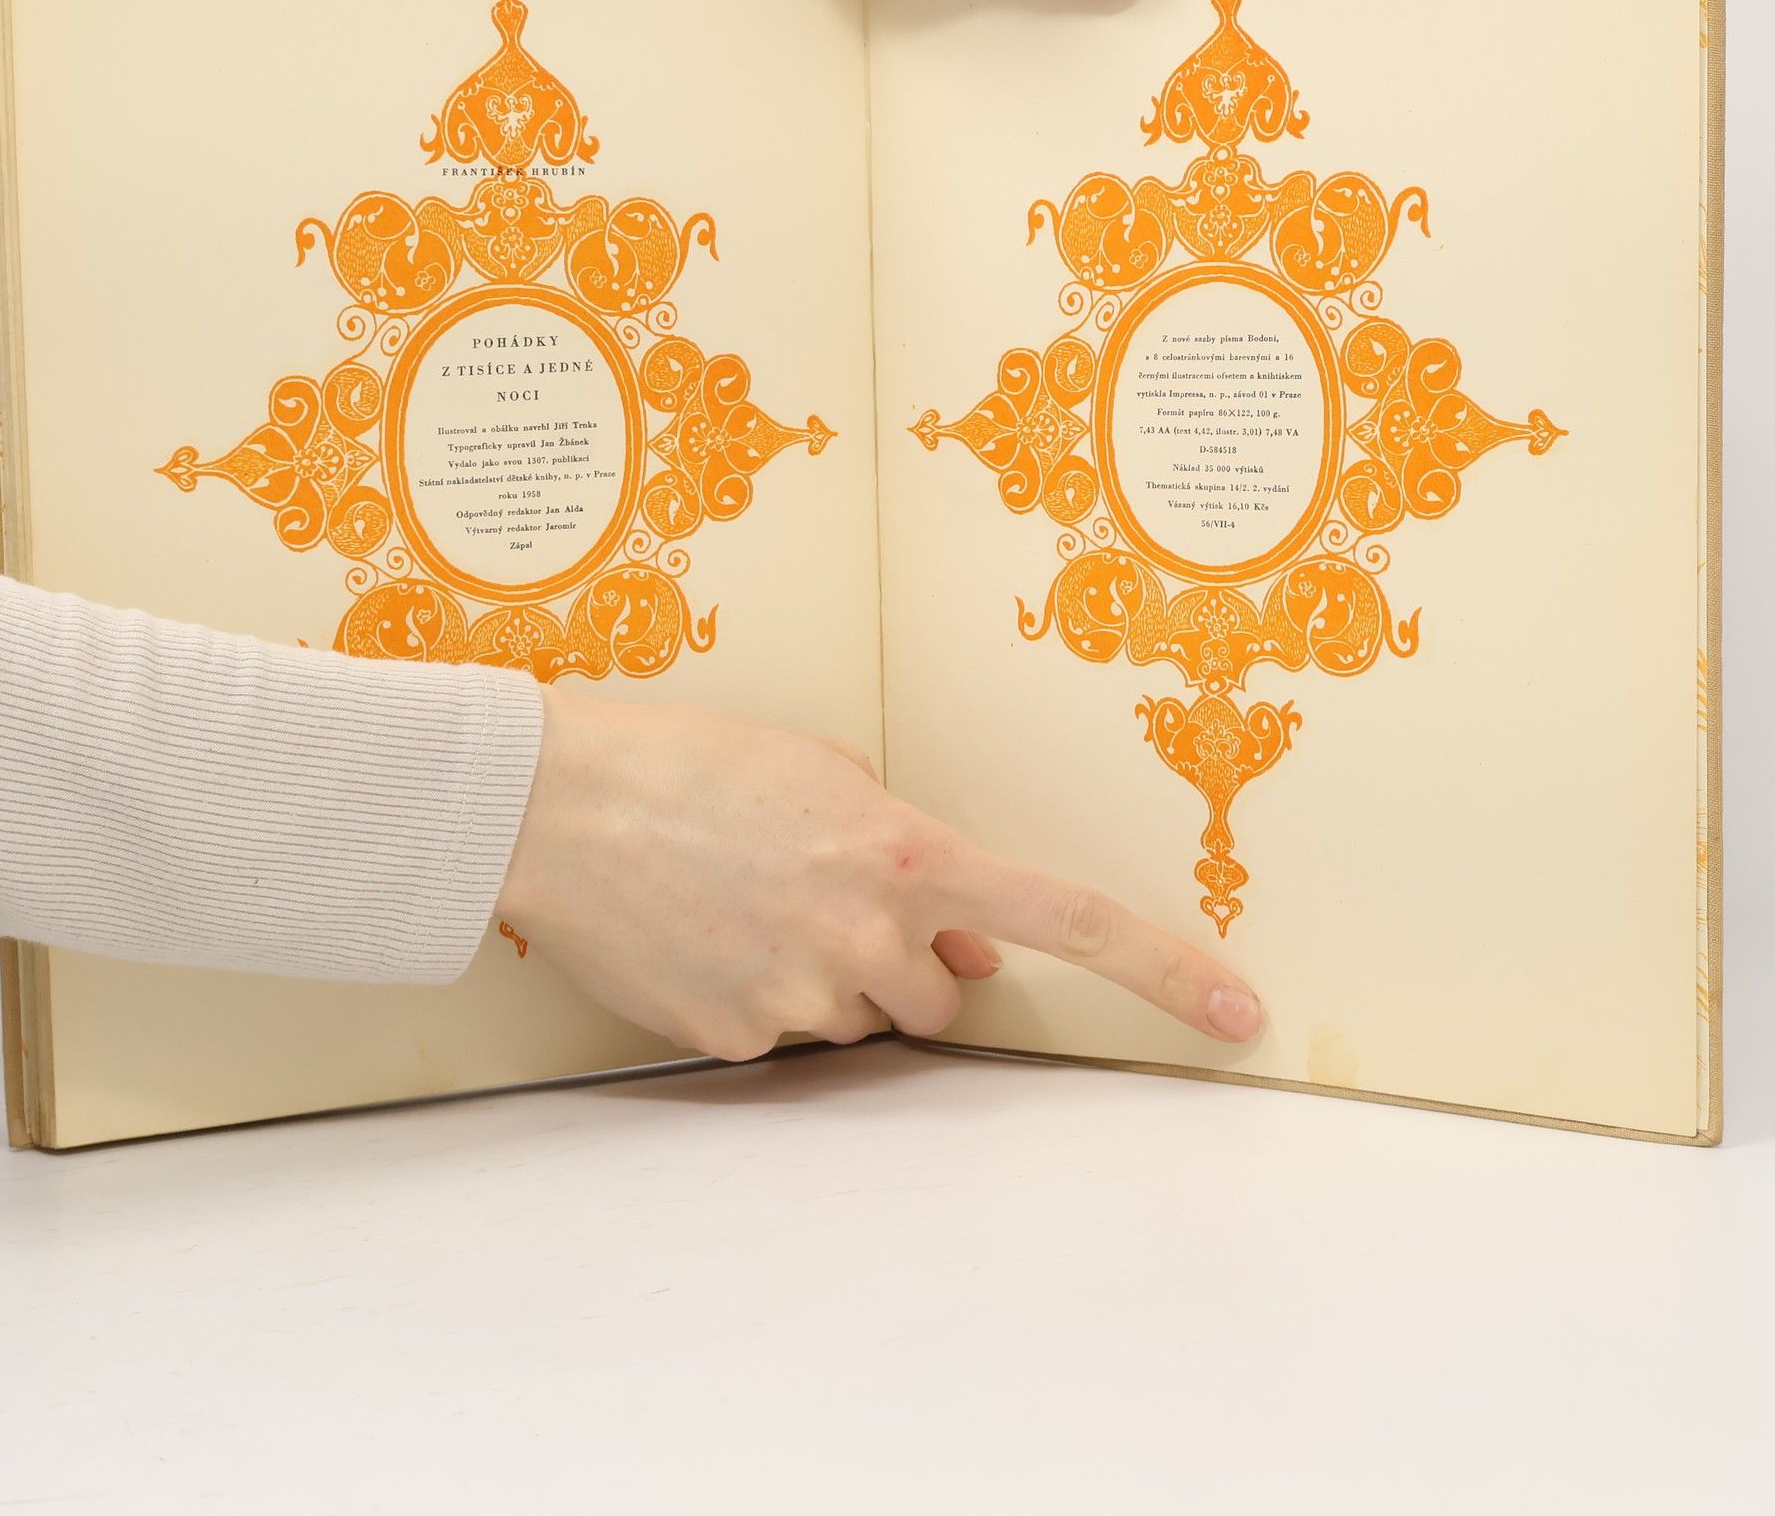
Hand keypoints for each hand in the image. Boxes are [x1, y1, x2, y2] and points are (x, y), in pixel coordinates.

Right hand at [498, 689, 1262, 1062]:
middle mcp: (867, 932)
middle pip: (939, 995)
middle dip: (908, 961)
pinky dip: (757, 996)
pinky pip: (779, 1037)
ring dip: (830, 977)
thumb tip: (964, 939)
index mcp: (903, 851)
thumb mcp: (822, 771)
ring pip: (858, 1020)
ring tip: (743, 905)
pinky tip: (701, 937)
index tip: (1238, 1012)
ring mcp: (799, 996)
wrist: (558, 800)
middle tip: (827, 900)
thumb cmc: (691, 759)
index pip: (1064, 918)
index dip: (1163, 969)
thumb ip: (909, 852)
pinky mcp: (734, 1039)